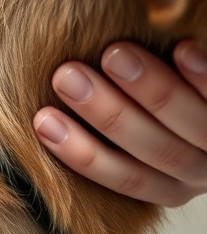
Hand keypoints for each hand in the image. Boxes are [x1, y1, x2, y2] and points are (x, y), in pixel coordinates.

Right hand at [35, 41, 206, 206]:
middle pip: (152, 149)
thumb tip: (50, 103)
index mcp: (169, 184)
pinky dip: (202, 75)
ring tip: (113, 54)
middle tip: (67, 77)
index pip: (124, 177)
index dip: (81, 153)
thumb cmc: (174, 121)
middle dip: (106, 113)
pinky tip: (181, 49)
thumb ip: (116, 127)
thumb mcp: (149, 138)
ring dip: (148, 89)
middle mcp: (199, 171)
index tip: (42, 120)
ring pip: (188, 124)